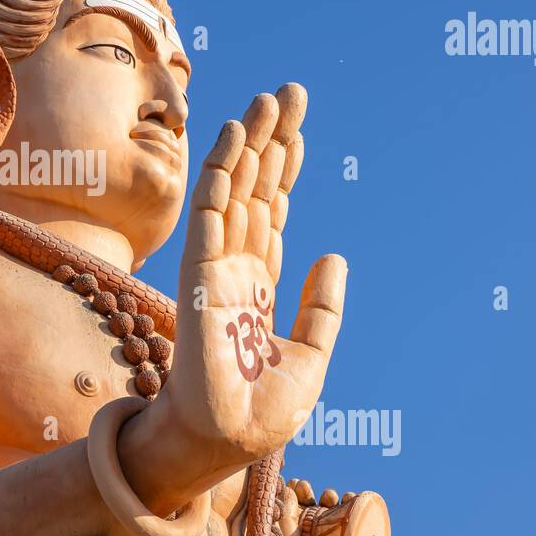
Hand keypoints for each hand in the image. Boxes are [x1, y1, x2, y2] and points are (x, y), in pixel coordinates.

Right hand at [168, 84, 346, 466]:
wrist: (227, 442)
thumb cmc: (261, 411)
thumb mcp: (312, 356)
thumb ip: (322, 308)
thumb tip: (335, 256)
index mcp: (260, 285)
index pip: (272, 212)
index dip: (284, 170)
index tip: (297, 130)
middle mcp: (235, 268)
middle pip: (254, 189)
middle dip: (270, 141)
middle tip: (287, 93)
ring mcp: (216, 269)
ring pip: (233, 192)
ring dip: (248, 145)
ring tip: (266, 101)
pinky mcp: (200, 279)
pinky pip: (209, 216)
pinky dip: (219, 177)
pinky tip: (232, 141)